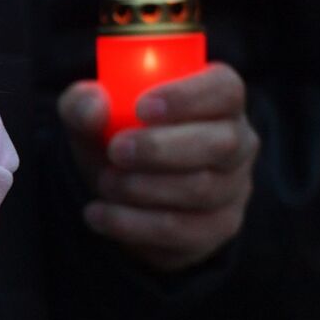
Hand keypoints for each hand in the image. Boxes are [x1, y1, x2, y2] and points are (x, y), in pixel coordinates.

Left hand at [58, 62, 259, 271]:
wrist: (118, 197)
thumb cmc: (117, 141)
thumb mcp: (91, 119)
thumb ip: (82, 105)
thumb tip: (94, 106)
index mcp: (219, 100)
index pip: (224, 90)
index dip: (188, 97)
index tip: (141, 107)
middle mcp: (237, 142)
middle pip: (221, 143)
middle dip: (162, 148)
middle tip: (116, 150)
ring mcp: (233, 188)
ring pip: (200, 190)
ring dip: (141, 188)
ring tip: (105, 182)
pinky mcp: (217, 227)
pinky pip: (181, 229)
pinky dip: (132, 224)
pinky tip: (99, 214)